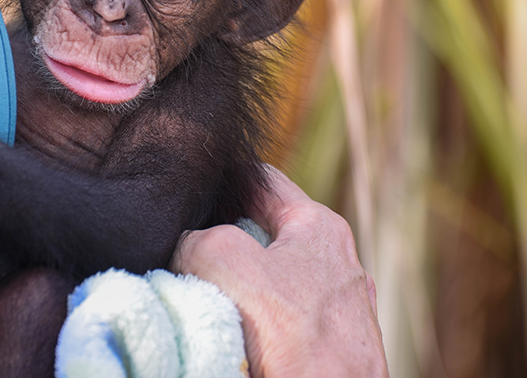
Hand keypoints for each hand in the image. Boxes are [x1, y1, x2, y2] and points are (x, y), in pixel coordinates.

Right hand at [170, 166, 388, 377]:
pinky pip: (282, 322)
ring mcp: (338, 308)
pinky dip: (254, 324)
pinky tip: (233, 335)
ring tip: (205, 298)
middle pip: (264, 234)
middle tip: (188, 252)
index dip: (222, 179)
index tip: (191, 189)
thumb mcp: (226, 258)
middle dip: (225, 241)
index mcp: (320, 227)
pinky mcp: (332, 347)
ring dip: (237, 288)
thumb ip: (201, 237)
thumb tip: (190, 248)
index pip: (260, 180)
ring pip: (272, 282)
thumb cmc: (292, 333)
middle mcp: (336, 262)